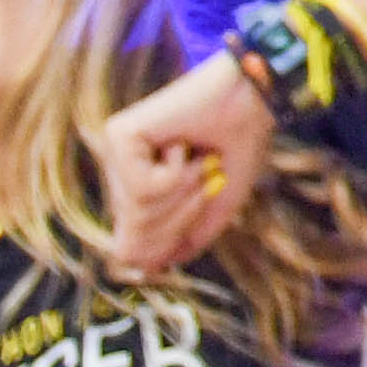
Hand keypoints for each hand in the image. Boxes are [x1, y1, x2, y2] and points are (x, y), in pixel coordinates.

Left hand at [92, 53, 278, 280]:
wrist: (253, 96)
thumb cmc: (237, 143)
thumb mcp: (215, 205)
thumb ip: (185, 239)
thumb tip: (151, 270)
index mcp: (137, 186)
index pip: (129, 248)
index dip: (166, 243)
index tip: (200, 205)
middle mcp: (118, 171)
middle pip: (135, 234)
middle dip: (181, 215)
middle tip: (205, 178)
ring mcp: (114, 153)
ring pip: (138, 212)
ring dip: (183, 191)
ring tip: (197, 158)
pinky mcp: (117, 137)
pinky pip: (143, 189)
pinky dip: (176, 173)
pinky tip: (181, 143)